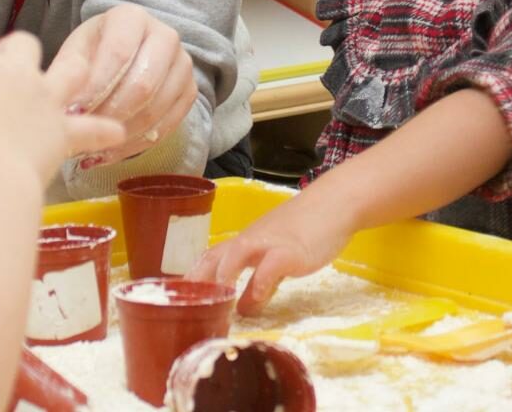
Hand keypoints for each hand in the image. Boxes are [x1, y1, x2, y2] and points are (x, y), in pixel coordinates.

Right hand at [0, 33, 124, 295]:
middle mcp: (16, 74)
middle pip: (23, 44)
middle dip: (18, 53)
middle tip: (11, 73)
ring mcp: (45, 99)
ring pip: (70, 70)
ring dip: (74, 74)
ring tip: (76, 80)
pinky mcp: (63, 129)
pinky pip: (91, 128)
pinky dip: (105, 130)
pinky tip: (121, 133)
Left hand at [49, 4, 196, 168]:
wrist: (127, 52)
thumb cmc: (95, 52)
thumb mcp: (76, 52)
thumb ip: (68, 74)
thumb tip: (65, 105)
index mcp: (132, 17)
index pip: (119, 53)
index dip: (96, 86)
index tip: (74, 112)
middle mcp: (165, 36)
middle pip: (143, 84)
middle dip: (111, 114)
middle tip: (84, 135)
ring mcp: (183, 64)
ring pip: (155, 109)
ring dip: (121, 134)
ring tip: (91, 149)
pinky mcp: (189, 91)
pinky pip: (167, 126)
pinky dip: (134, 145)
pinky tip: (108, 153)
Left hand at [187, 196, 351, 315]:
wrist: (336, 203)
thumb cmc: (307, 226)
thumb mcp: (278, 251)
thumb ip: (261, 275)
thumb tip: (247, 304)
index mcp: (246, 240)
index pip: (210, 256)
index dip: (192, 277)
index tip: (175, 299)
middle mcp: (251, 240)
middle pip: (214, 256)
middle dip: (197, 282)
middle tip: (183, 308)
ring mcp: (270, 243)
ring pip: (235, 255)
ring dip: (220, 279)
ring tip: (212, 305)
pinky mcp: (290, 251)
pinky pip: (269, 269)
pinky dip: (257, 287)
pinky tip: (251, 305)